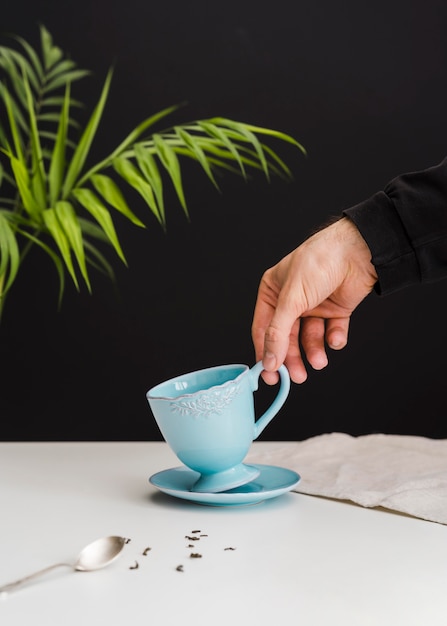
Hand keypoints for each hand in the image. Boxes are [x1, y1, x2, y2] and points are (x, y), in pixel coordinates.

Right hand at [251, 217, 377, 383]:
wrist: (358, 251)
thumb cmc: (319, 262)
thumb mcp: (291, 300)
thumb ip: (278, 332)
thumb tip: (268, 360)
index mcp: (273, 292)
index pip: (263, 328)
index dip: (265, 352)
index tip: (269, 374)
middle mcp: (292, 300)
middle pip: (287, 338)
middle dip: (292, 358)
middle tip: (295, 377)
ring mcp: (314, 306)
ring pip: (309, 338)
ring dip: (313, 351)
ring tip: (319, 361)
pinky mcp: (335, 310)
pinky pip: (331, 332)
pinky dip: (334, 338)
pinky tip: (335, 338)